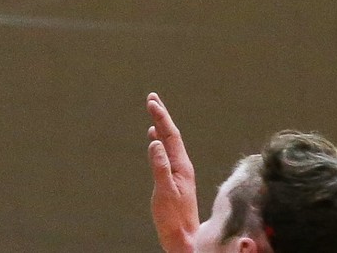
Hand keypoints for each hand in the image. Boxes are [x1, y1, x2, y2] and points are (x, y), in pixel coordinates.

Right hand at [147, 92, 198, 252]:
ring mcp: (179, 172)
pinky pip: (166, 153)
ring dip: (160, 126)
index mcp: (181, 166)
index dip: (162, 117)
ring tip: (153, 113)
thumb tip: (155, 142)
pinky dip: (159, 141)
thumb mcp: (164, 192)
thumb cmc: (174, 219)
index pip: (171, 135)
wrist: (185, 239)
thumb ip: (160, 167)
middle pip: (171, 135)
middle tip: (152, 98)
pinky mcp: (174, 180)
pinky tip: (154, 140)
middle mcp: (182, 166)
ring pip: (169, 143)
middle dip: (161, 116)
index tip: (151, 101)